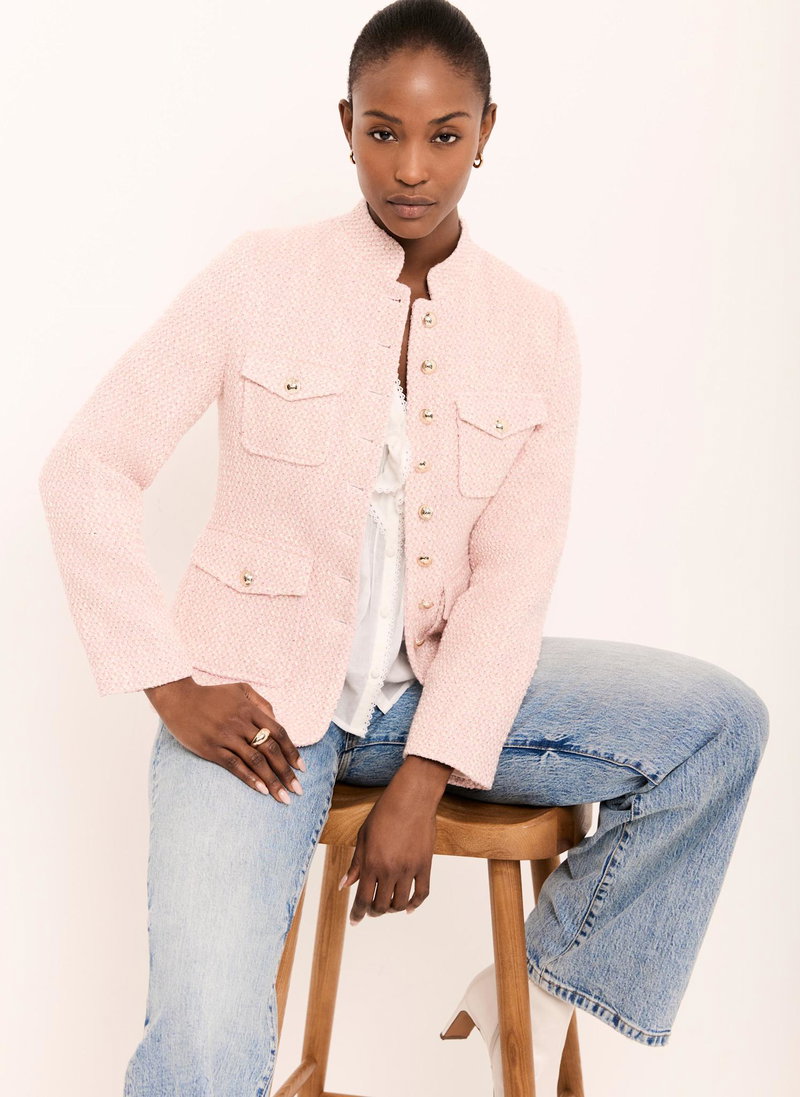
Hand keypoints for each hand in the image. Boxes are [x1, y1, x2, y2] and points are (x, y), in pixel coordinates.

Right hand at [144, 676, 305, 804]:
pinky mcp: (212, 749)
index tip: (302, 768)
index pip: (279, 733)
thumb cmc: (212, 695)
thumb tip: (277, 721)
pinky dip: (249, 779)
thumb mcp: (241, 689)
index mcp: (251, 710)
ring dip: (271, 781)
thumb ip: (261, 703)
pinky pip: (234, 766)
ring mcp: (226, 737)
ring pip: (255, 762)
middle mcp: (241, 724)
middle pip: (270, 751)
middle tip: (298, 790)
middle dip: (286, 772)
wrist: (179, 699)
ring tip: (283, 797)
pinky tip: (261, 790)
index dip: (292, 752)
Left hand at [338, 758, 449, 922]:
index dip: (357, 914)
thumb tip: (345, 885)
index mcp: (371, 863)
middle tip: (372, 909)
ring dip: (392, 909)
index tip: (355, 921)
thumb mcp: (363, 837)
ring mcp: (409, 869)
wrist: (411, 798)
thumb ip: (356, 864)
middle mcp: (390, 870)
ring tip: (388, 905)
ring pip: (401, 903)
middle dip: (374, 911)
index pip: (363, 899)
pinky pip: (421, 893)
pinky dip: (415, 904)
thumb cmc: (384, 813)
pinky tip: (409, 907)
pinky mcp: (425, 865)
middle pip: (381, 905)